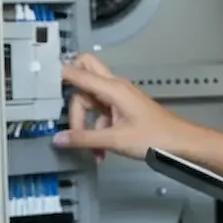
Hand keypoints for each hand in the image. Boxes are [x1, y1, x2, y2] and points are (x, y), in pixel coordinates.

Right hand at [52, 53, 195, 160]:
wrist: (180, 143)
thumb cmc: (157, 136)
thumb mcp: (115, 140)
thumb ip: (84, 139)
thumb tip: (60, 138)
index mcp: (113, 88)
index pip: (78, 73)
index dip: (58, 73)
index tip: (41, 74)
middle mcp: (115, 88)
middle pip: (84, 75)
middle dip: (71, 93)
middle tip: (63, 110)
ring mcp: (119, 97)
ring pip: (90, 99)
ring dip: (86, 122)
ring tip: (92, 147)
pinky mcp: (122, 108)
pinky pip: (101, 113)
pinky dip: (97, 129)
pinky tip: (101, 150)